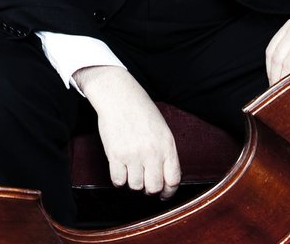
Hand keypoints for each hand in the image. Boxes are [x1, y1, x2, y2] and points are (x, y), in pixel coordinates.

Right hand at [72, 65, 179, 200]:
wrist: (118, 96)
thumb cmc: (141, 110)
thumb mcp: (162, 129)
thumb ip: (166, 153)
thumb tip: (165, 176)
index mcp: (167, 146)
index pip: (173, 180)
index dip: (169, 192)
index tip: (163, 194)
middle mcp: (152, 152)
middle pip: (154, 187)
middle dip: (150, 189)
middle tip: (145, 182)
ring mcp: (133, 154)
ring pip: (135, 186)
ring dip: (133, 182)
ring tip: (131, 170)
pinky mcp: (115, 155)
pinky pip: (118, 180)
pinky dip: (119, 179)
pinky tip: (120, 169)